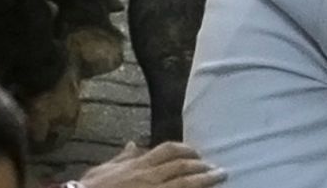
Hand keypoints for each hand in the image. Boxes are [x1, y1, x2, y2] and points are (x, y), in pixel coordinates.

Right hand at [83, 143, 224, 186]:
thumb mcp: (106, 169)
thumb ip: (122, 157)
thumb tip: (133, 144)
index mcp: (139, 164)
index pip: (168, 150)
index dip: (186, 150)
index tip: (196, 153)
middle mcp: (150, 176)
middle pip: (182, 166)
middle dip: (201, 165)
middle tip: (216, 167)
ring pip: (185, 183)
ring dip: (205, 179)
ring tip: (220, 176)